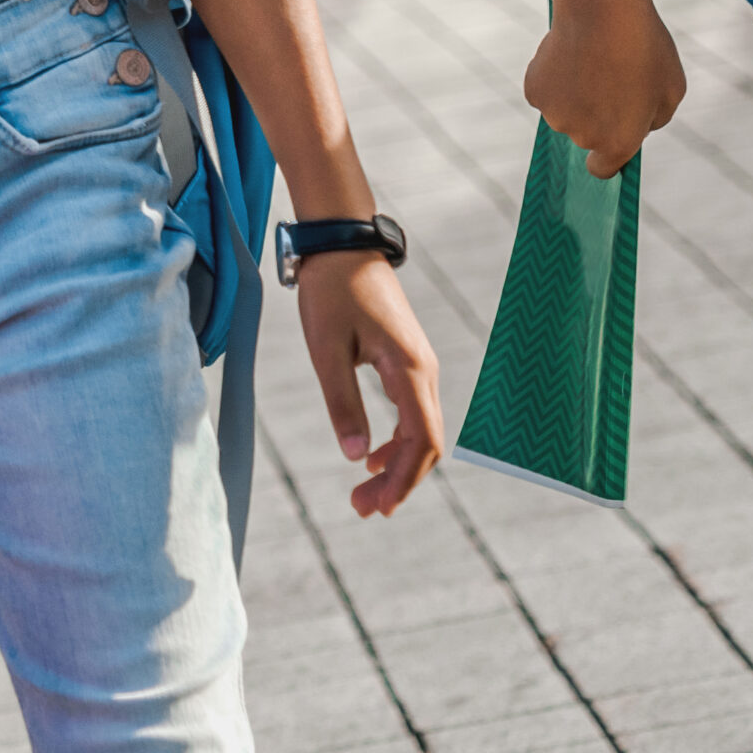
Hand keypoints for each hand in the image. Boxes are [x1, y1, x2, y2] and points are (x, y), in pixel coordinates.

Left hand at [294, 252, 441, 519]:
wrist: (342, 244)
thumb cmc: (332, 291)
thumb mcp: (326, 349)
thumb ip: (342, 403)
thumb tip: (353, 456)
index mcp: (410, 369)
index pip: (422, 441)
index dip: (403, 480)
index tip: (378, 507)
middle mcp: (425, 370)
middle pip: (426, 443)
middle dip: (398, 481)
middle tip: (362, 508)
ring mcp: (419, 365)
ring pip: (421, 430)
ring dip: (396, 464)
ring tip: (362, 491)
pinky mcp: (407, 361)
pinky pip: (412, 412)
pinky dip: (396, 441)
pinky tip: (370, 456)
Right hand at [525, 0, 685, 179]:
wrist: (603, 10)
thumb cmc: (645, 48)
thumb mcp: (672, 89)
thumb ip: (654, 118)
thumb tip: (638, 122)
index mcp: (618, 143)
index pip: (603, 168)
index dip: (607, 155)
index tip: (611, 135)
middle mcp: (582, 136)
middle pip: (585, 134)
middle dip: (596, 114)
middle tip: (610, 78)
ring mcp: (554, 114)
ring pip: (564, 111)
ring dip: (574, 95)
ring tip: (591, 60)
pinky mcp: (534, 90)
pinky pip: (545, 90)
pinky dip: (555, 77)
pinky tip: (571, 53)